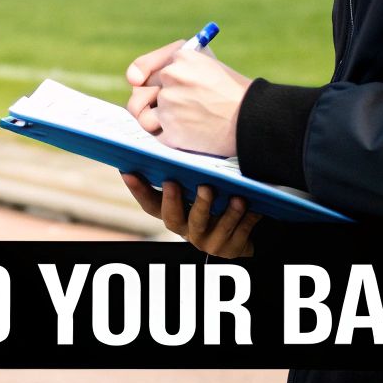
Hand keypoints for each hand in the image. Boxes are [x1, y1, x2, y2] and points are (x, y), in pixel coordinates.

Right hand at [123, 176, 260, 257]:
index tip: (127, 170)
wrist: (249, 231)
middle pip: (173, 219)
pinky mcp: (230, 249)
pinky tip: (254, 207)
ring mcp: (207, 241)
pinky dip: (247, 220)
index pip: (150, 205)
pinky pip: (238, 234)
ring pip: (210, 227)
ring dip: (222, 212)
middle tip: (178, 182)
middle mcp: (186, 230)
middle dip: (176, 201)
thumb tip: (175, 133)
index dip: (138, 190)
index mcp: (176, 214)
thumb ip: (191, 173)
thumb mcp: (205, 187)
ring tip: (235, 198)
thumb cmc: (223, 199)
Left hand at [126, 43, 250, 156]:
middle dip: (146, 102)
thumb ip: (179, 68)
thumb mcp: (209, 65)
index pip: (143, 67)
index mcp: (181, 56)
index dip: (138, 75)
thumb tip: (139, 80)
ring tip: (176, 122)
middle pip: (140, 92)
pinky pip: (156, 135)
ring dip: (155, 122)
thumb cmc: (234, 93)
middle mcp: (171, 76)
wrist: (252, 119)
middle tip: (157, 108)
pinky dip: (169, 137)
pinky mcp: (171, 130)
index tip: (135, 81)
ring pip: (144, 116)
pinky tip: (187, 133)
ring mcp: (169, 104)